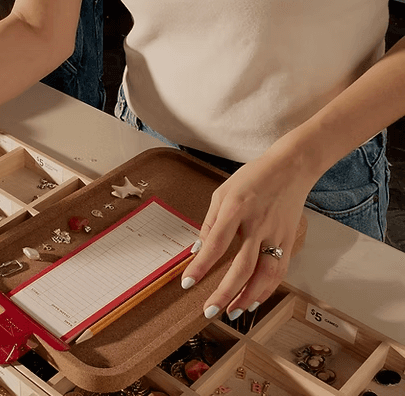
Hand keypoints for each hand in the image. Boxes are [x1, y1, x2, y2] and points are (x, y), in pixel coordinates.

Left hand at [181, 146, 314, 319]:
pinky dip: (267, 289)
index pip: (216, 244)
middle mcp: (257, 224)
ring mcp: (277, 234)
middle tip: (209, 310)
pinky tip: (254, 299)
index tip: (187, 283)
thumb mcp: (222, 193)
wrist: (292, 167)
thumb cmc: (253, 178)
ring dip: (248, 297)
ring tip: (232, 311)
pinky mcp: (290, 240)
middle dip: (225, 292)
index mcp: (236, 208)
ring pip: (265, 274)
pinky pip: (279, 271)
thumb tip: (197, 251)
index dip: (201, 266)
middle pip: (242, 266)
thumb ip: (210, 223)